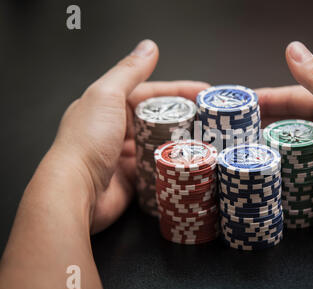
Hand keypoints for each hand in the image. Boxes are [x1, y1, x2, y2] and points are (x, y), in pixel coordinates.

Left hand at [52, 40, 208, 232]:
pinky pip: (158, 167)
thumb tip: (149, 46)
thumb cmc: (87, 141)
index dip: (179, 90)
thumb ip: (129, 71)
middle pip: (158, 117)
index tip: (205, 92)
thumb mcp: (107, 96)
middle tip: (210, 118)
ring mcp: (125, 154)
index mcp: (108, 105)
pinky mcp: (132, 177)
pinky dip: (173, 164)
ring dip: (181, 141)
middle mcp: (116, 128)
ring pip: (160, 143)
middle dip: (184, 116)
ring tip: (207, 140)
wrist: (76, 192)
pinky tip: (191, 162)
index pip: (151, 92)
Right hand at [256, 41, 312, 234]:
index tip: (241, 105)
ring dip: (269, 151)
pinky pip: (296, 173)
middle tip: (234, 132)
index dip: (266, 99)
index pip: (292, 98)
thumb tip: (293, 49)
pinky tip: (264, 174)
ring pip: (290, 149)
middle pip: (288, 124)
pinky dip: (281, 173)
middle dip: (263, 125)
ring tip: (242, 154)